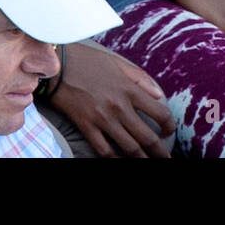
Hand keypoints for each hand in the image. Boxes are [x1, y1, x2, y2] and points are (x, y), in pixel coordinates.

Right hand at [49, 42, 175, 157]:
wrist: (56, 65)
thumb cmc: (87, 60)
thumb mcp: (117, 62)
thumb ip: (140, 78)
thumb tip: (159, 95)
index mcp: (129, 90)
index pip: (160, 113)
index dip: (169, 126)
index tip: (168, 130)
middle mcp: (119, 107)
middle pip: (147, 138)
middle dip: (160, 152)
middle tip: (166, 159)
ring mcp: (102, 119)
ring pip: (129, 148)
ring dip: (141, 159)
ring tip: (147, 163)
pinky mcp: (86, 126)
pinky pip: (104, 150)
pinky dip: (114, 159)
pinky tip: (120, 160)